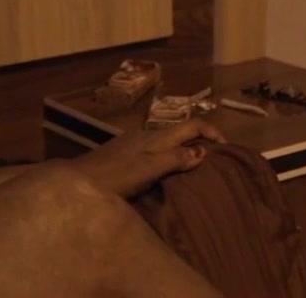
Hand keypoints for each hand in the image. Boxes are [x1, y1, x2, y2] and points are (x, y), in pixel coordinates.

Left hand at [71, 118, 226, 197]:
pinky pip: (157, 150)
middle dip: (201, 141)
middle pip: (182, 131)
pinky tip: (168, 173)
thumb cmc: (114, 176)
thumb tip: (203, 152)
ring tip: (196, 170)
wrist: (78, 181)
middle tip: (215, 161)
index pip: (192, 125)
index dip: (212, 132)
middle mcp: (147, 135)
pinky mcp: (125, 153)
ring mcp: (135, 143)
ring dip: (185, 150)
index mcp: (156, 137)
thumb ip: (174, 160)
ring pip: (169, 141)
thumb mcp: (148, 170)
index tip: (226, 148)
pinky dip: (170, 156)